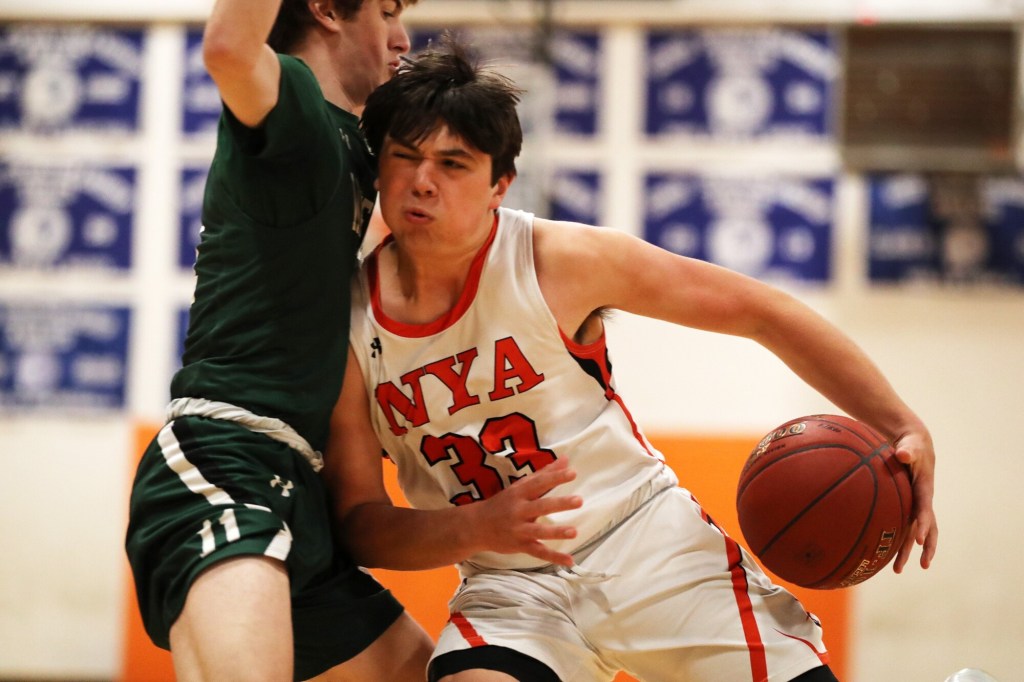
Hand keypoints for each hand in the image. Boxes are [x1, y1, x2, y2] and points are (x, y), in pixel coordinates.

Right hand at [468, 458, 582, 566]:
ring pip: (539, 532)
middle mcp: (519, 510)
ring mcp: (519, 530)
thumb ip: (544, 474)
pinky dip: (554, 558)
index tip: (572, 472)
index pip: (539, 483)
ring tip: (574, 532)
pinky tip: (570, 561)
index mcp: (519, 493)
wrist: (476, 526)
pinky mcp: (520, 546)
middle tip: (579, 500)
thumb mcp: (520, 486)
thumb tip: (566, 459)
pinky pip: (538, 552)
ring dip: (556, 532)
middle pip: (541, 506)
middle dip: (559, 504)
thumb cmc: (503, 503)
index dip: (555, 477)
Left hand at [891, 428, 937, 572]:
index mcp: (925, 489)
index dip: (923, 525)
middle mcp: (922, 501)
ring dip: (907, 551)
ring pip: (913, 532)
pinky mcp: (905, 506)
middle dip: (925, 547)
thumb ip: (908, 450)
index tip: (920, 540)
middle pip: (926, 528)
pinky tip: (880, 553)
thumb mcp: (911, 445)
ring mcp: (914, 505)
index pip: (925, 510)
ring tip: (896, 570)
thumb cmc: (911, 445)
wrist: (913, 445)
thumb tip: (902, 454)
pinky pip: (901, 526)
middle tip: (922, 565)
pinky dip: (895, 540)